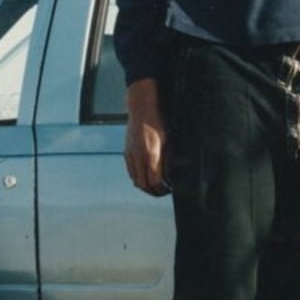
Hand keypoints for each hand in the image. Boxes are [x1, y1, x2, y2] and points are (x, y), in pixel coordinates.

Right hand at [124, 78, 170, 195]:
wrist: (141, 108)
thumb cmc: (157, 121)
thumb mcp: (168, 140)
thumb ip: (168, 160)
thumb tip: (172, 175)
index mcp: (151, 154)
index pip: (154, 182)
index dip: (162, 190)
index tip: (169, 190)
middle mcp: (138, 157)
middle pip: (143, 185)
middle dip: (154, 192)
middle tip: (164, 192)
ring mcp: (130, 155)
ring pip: (135, 180)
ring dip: (145, 187)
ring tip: (156, 187)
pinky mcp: (127, 153)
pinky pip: (131, 172)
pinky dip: (138, 178)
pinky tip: (146, 176)